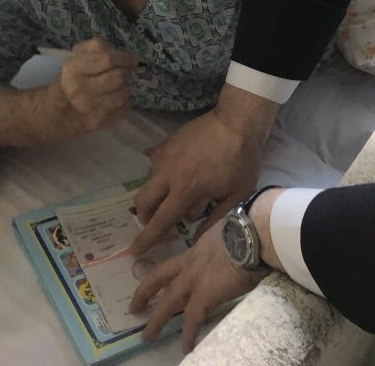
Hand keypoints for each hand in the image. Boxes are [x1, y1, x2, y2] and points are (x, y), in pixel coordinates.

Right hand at [49, 38, 137, 134]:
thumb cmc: (71, 79)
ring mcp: (90, 108)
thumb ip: (97, 49)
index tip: (131, 59)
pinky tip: (113, 99)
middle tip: (123, 72)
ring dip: (124, 87)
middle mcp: (80, 89)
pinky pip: (123, 108)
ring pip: (123, 93)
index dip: (124, 58)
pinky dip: (123, 102)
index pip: (107, 59)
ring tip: (116, 86)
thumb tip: (124, 55)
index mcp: (73, 69)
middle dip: (125, 72)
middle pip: (119, 77)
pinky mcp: (100, 121)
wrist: (58, 113)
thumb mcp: (76, 57)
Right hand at [129, 84, 278, 255]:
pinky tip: (174, 171)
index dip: (146, 239)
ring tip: (176, 194)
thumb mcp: (236, 195)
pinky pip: (153, 163)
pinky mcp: (165, 144)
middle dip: (145, 216)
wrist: (236, 122)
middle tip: (158, 221)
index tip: (133, 251)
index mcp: (186, 191)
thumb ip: (214, 220)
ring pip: (148, 183)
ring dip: (156, 195)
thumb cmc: (241, 161)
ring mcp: (164, 157)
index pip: (160, 221)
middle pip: (142, 203)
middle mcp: (167, 175)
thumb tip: (195, 239)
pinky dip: (160, 173)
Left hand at [129, 219, 270, 351]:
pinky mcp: (204, 295)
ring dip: (156, 320)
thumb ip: (225, 241)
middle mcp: (190, 264)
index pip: (175, 262)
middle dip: (144, 293)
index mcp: (197, 249)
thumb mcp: (228, 231)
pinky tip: (186, 348)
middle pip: (158, 279)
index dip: (163, 270)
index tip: (150, 274)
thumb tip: (235, 244)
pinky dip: (188, 335)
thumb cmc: (247, 230)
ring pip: (167, 303)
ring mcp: (194, 280)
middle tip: (133, 307)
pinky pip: (192, 319)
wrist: (252, 236)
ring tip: (147, 336)